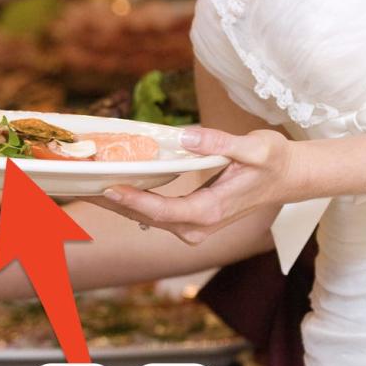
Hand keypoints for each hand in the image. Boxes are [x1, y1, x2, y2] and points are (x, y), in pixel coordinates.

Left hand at [95, 128, 303, 243]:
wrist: (287, 178)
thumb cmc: (273, 160)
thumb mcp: (255, 146)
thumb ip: (219, 142)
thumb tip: (184, 137)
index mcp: (210, 211)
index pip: (163, 209)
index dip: (134, 199)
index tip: (109, 187)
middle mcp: (197, 227)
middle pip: (145, 216)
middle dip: (111, 202)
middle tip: (77, 187)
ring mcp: (191, 228)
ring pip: (145, 217)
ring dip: (115, 203)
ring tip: (82, 187)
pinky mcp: (187, 223)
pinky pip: (152, 214)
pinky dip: (129, 202)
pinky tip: (107, 188)